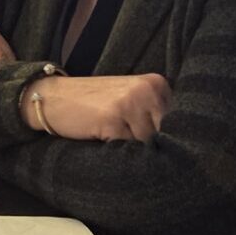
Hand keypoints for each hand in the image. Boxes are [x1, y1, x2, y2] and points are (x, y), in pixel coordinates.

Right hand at [30, 73, 169, 142]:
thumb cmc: (93, 104)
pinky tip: (104, 139)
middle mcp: (148, 89)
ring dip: (134, 149)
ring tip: (113, 137)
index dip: (167, 136)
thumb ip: (155, 116)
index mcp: (156, 83)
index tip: (153, 141)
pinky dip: (118, 151)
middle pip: (166, 134)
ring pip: (148, 144)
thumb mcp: (129, 101)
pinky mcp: (113, 118)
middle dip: (153, 145)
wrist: (52, 97)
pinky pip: (128, 148)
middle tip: (129, 142)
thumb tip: (182, 149)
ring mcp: (131, 102)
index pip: (179, 121)